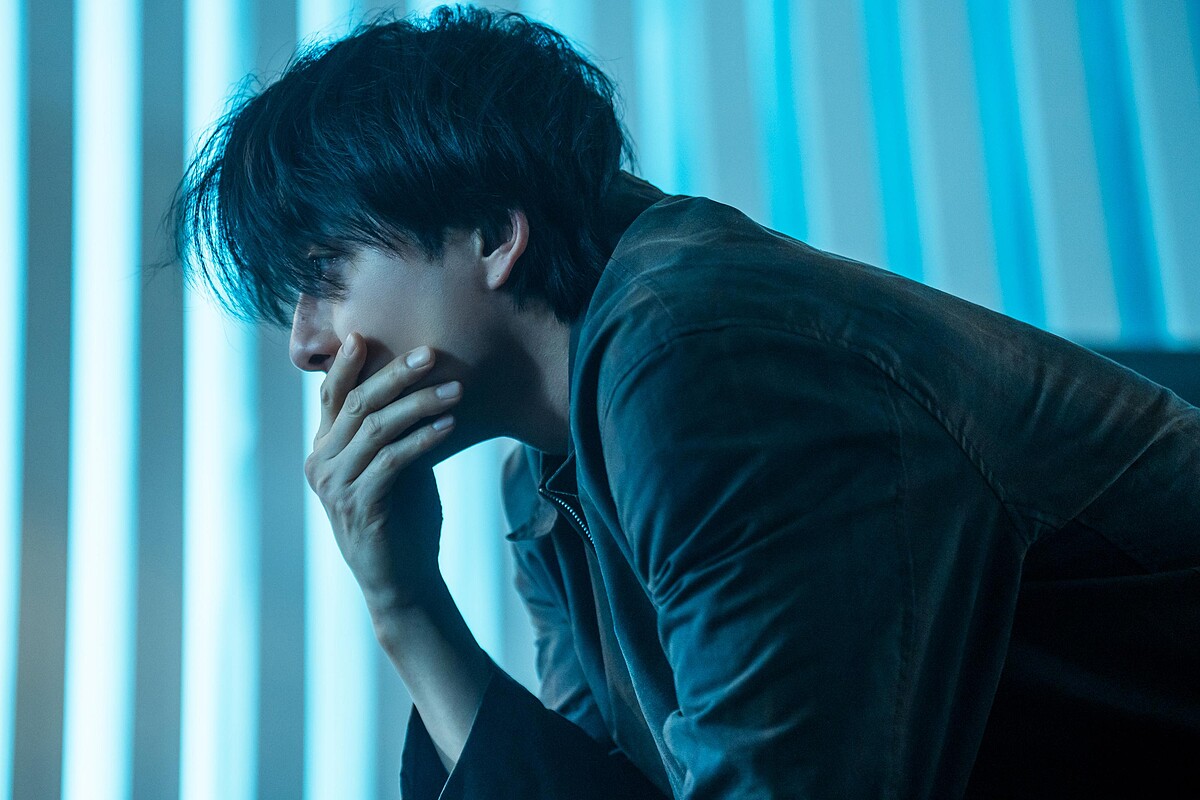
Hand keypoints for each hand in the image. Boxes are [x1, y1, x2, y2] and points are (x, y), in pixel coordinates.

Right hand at [304, 332, 462, 614]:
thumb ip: (391, 429)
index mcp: (324, 449)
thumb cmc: (403, 516)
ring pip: (376, 428)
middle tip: (431, 353)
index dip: (346, 364)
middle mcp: (322, 464)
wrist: (403, 579)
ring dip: (420, 404)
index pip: (330, 395)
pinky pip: (393, 459)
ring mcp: (337, 486)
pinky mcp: (362, 506)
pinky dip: (423, 438)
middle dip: (396, 374)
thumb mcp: (393, 464)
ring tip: (456, 389)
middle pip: (357, 403)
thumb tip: (416, 381)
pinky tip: (449, 424)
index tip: (365, 333)